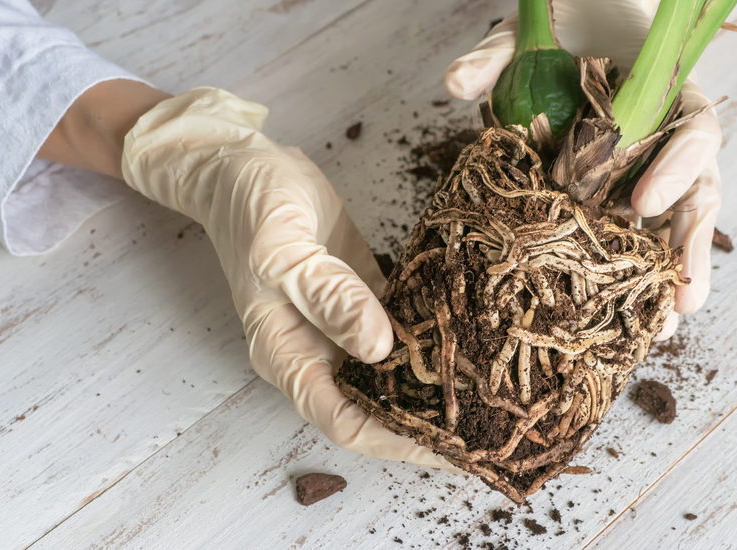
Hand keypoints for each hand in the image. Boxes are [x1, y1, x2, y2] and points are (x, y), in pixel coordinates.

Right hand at [120, 87, 457, 469]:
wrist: (244, 166)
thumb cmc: (251, 206)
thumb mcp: (283, 250)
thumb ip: (330, 297)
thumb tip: (378, 347)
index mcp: (288, 355)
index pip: (344, 420)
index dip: (395, 441)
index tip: (447, 448)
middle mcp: (318, 351)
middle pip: (376, 406)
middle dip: (426, 422)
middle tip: (487, 428)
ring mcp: (344, 325)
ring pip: (394, 371)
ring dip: (435, 384)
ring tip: (491, 394)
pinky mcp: (365, 296)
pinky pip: (404, 327)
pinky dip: (434, 337)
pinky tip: (474, 340)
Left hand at [444, 1, 722, 338]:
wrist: (568, 36)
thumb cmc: (561, 34)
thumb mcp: (528, 37)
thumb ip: (498, 56)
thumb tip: (456, 84)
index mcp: (665, 95)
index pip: (692, 131)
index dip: (674, 168)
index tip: (640, 204)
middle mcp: (667, 140)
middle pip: (698, 194)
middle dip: (688, 249)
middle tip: (682, 299)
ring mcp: (649, 174)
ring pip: (675, 227)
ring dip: (672, 278)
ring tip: (663, 328)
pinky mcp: (622, 199)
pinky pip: (639, 238)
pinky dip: (636, 277)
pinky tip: (626, 318)